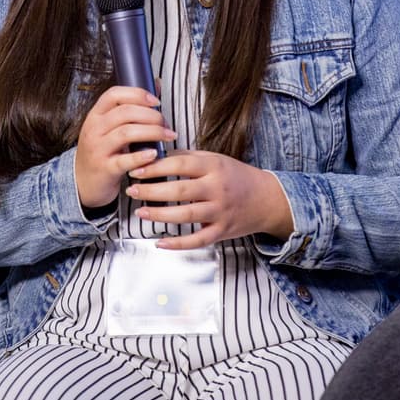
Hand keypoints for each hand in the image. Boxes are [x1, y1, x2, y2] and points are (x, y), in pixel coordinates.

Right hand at [74, 87, 174, 207]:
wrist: (82, 182)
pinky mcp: (105, 168)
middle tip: (166, 124)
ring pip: (127, 133)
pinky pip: (125, 160)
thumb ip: (130, 107)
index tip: (156, 102)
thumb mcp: (109, 127)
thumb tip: (155, 83)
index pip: (114, 94)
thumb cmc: (101, 151)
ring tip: (167, 136)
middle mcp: (94, 129)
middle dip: (152, 116)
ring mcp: (98, 149)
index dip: (138, 94)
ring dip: (153, 132)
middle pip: (125, 112)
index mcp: (96, 115)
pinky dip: (142, 156)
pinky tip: (154, 154)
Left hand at [124, 150, 291, 248]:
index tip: (137, 169)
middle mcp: (217, 188)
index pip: (180, 164)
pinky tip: (160, 242)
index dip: (155, 167)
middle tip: (132, 190)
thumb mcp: (215, 159)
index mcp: (214, 166)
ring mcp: (220, 211)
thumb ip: (188, 158)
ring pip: (186, 215)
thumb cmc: (236, 176)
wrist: (266, 198)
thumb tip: (157, 155)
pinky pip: (197, 240)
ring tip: (140, 212)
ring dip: (160, 215)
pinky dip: (177, 244)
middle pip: (180, 190)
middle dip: (152, 191)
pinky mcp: (222, 231)